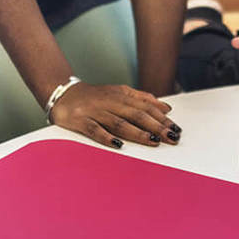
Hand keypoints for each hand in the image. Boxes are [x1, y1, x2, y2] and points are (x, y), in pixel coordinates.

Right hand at [48, 82, 178, 149]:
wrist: (63, 93)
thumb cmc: (95, 97)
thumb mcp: (120, 93)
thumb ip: (142, 98)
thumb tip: (166, 107)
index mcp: (121, 95)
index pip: (145, 106)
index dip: (161, 117)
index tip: (175, 128)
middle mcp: (110, 102)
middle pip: (136, 114)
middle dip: (156, 126)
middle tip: (171, 136)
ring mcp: (95, 111)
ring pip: (119, 122)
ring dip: (138, 132)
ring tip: (153, 140)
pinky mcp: (80, 121)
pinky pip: (94, 130)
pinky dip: (106, 137)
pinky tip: (117, 145)